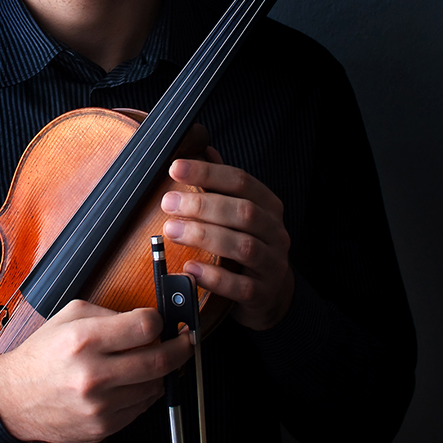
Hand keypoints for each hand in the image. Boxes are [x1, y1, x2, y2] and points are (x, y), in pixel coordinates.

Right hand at [0, 299, 191, 442]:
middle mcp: (94, 374)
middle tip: (187, 341)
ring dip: (163, 372)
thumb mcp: (70, 315)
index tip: (162, 320)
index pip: (144, 327)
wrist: (14, 398)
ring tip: (156, 360)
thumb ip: (110, 313)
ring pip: (155, 386)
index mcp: (85, 339)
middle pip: (159, 359)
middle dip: (181, 347)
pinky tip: (136, 381)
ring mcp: (100, 405)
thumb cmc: (43, 352)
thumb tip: (147, 319)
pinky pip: (141, 408)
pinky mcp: (103, 427)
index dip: (160, 320)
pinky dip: (146, 392)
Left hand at [161, 148, 293, 330]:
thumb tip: (203, 148)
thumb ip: (222, 184)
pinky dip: (214, 278)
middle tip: (167, 202)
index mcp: (268, 205)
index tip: (174, 168)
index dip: (207, 172)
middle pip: (242, 212)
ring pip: (243, 246)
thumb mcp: (238, 211)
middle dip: (202, 205)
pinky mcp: (263, 294)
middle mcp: (275, 232)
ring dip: (204, 236)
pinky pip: (241, 286)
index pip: (240, 181)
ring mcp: (272, 264)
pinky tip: (189, 268)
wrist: (270, 293)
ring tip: (171, 230)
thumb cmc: (246, 242)